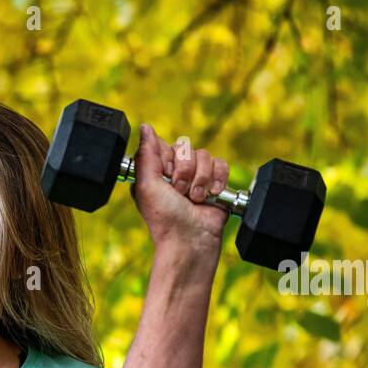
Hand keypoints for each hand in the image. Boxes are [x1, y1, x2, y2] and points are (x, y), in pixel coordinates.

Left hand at [131, 123, 229, 257]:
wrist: (191, 239)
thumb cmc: (165, 218)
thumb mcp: (146, 186)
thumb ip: (145, 155)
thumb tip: (145, 127)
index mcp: (155, 172)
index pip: (165, 145)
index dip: (168, 159)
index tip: (165, 176)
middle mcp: (175, 172)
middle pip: (186, 147)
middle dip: (185, 171)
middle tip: (179, 192)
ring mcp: (196, 177)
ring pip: (205, 156)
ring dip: (200, 180)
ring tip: (194, 199)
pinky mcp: (215, 183)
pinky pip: (221, 164)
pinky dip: (217, 180)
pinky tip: (210, 196)